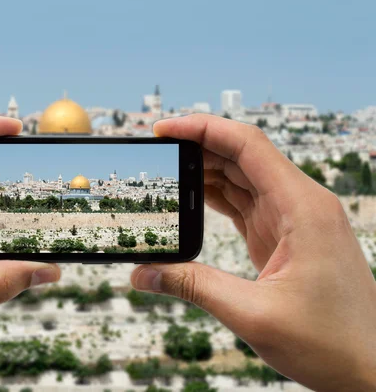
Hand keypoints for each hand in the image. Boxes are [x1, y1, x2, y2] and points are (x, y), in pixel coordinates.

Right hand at [131, 114, 375, 390]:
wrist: (366, 366)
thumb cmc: (332, 342)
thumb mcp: (253, 314)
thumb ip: (193, 286)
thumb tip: (142, 273)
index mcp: (303, 208)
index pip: (247, 146)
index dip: (203, 129)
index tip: (165, 129)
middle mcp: (300, 204)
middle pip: (241, 155)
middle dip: (197, 147)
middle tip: (156, 152)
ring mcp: (292, 219)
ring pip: (241, 177)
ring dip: (203, 171)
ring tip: (164, 174)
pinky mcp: (282, 235)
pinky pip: (244, 202)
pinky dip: (215, 197)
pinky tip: (190, 199)